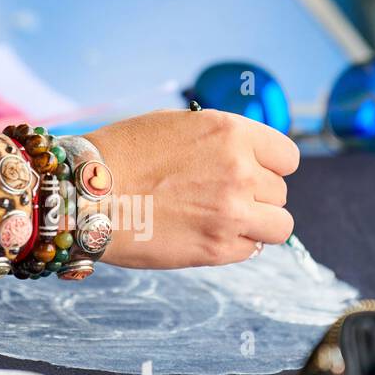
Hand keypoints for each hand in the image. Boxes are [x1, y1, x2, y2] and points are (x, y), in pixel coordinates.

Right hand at [84, 109, 299, 267]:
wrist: (87, 193)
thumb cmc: (122, 154)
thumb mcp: (178, 124)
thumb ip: (221, 140)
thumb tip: (248, 158)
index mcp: (232, 133)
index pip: (287, 157)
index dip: (269, 166)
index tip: (251, 172)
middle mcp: (241, 171)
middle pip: (280, 192)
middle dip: (256, 195)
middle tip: (219, 197)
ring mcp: (232, 212)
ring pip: (279, 225)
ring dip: (258, 224)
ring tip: (225, 220)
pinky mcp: (217, 248)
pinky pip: (252, 249)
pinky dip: (235, 245)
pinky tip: (205, 234)